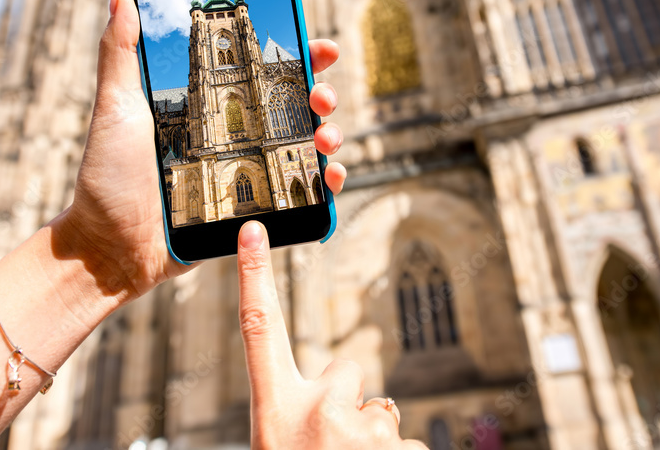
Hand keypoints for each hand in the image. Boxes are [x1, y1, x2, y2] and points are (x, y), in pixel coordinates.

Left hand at [51, 0, 346, 300]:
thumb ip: (120, 51)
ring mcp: (249, 173)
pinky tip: (331, 177)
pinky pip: (302, 196)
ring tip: (327, 139)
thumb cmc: (107, 177)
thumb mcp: (116, 108)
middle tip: (323, 97)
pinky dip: (326, 185)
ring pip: (305, 148)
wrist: (110, 246)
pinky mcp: (254, 211)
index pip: (263, 71)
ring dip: (329, 136)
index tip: (321, 47)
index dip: (298, 57)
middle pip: (295, 108)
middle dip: (321, 96)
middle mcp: (236, 135)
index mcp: (211, 105)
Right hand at [238, 221, 427, 449]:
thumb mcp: (276, 446)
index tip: (254, 232)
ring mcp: (362, 430)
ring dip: (368, 441)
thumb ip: (298, 416)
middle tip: (328, 448)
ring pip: (377, 412)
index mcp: (276, 412)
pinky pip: (405, 442)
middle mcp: (319, 411)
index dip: (256, 277)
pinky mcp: (401, 448)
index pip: (260, 330)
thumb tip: (335, 400)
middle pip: (344, 371)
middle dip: (346, 402)